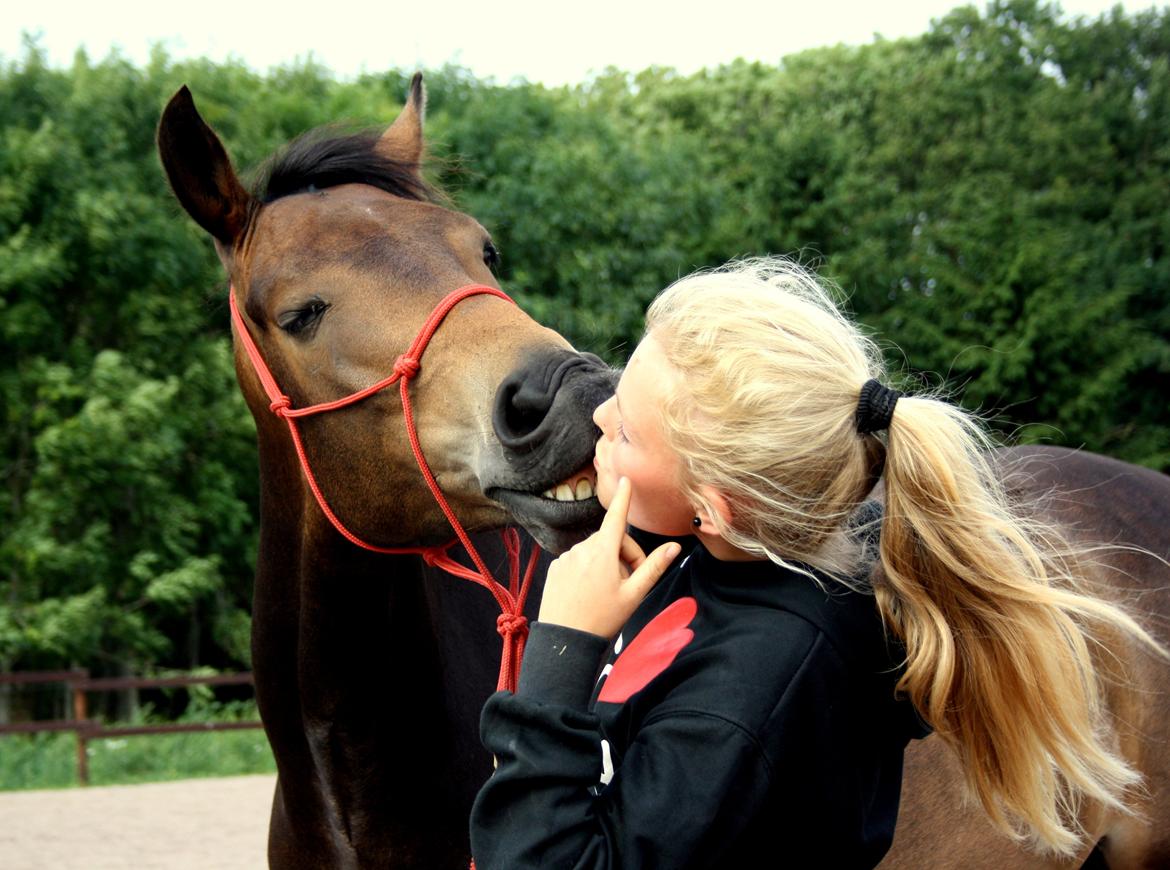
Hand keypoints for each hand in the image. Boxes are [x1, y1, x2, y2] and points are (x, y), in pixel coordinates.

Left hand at [538, 477, 681, 638]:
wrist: (564, 641)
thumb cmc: (603, 619)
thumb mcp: (634, 595)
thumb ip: (654, 567)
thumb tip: (675, 546)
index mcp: (603, 552)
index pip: (616, 517)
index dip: (623, 498)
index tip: (625, 479)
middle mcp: (582, 548)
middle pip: (611, 541)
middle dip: (625, 556)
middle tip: (631, 583)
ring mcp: (566, 557)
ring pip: (595, 552)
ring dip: (607, 564)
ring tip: (608, 593)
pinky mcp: (556, 567)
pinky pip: (578, 561)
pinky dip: (588, 570)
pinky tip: (589, 593)